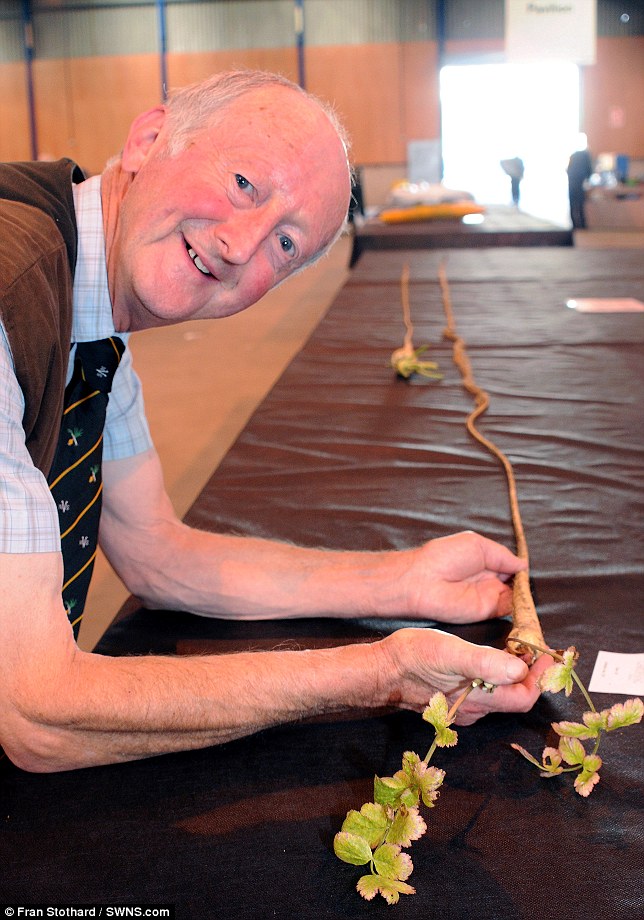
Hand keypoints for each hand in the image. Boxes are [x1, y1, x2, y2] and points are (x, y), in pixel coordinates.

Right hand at [377, 627, 552, 724]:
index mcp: (479, 700)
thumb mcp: (449, 653)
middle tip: (534, 647)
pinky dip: (496, 676)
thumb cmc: (412, 658)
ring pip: (500, 695)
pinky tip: (491, 659)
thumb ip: (484, 663)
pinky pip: (485, 692)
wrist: (380, 671)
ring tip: (517, 649)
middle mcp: (475, 710)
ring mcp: (463, 708)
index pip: (525, 697)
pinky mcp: (453, 701)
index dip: (541, 677)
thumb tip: (519, 670)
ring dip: (514, 675)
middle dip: (530, 674)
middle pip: (515, 697)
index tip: (547, 652)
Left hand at [403, 531, 526, 623]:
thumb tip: (524, 565)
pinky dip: (521, 608)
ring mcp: (489, 597)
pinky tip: (526, 602)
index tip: (529, 571)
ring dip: (526, 596)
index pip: (511, 569)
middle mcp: (489, 581)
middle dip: (526, 584)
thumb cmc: (445, 556)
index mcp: (486, 563)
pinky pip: (509, 611)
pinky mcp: (487, 612)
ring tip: (530, 592)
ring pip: (517, 599)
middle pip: (517, 585)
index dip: (521, 570)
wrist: (423, 580)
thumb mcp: (478, 545)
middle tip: (532, 584)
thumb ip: (502, 556)